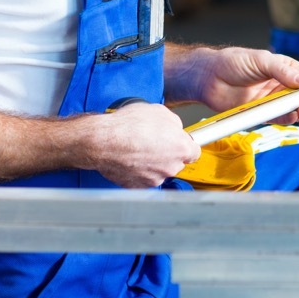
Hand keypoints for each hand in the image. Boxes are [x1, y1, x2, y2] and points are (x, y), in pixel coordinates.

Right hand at [85, 102, 200, 188]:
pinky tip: (130, 157)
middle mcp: (171, 167)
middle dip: (167, 153)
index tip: (180, 143)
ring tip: (137, 148)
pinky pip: (143, 177)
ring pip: (159, 171)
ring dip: (152, 162)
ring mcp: (155, 179)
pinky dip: (139, 170)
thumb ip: (174, 123)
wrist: (103, 141)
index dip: (185, 145)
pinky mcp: (138, 186)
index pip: (194, 152)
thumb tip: (175, 128)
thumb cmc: (128, 125)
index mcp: (181, 148)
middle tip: (153, 141)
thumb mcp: (159, 111)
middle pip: (176, 162)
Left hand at [193, 47, 298, 123]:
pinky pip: (280, 119)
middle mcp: (283, 85)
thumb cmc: (233, 62)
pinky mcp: (263, 114)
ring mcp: (273, 101)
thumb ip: (283, 71)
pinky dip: (288, 120)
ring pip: (296, 109)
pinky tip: (292, 117)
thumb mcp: (261, 60)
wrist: (208, 77)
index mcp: (286, 68)